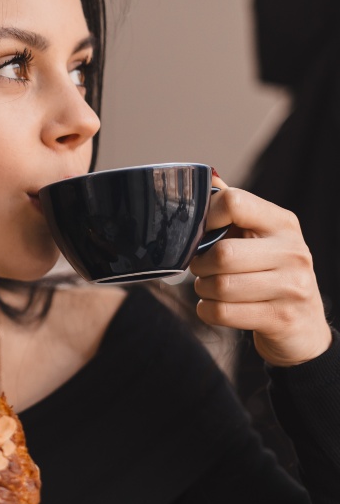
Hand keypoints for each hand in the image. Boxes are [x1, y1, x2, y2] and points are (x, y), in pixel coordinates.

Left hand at [189, 174, 331, 366]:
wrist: (302, 326)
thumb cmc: (270, 274)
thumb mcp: (260, 238)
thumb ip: (235, 210)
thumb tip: (208, 177)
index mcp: (283, 223)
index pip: (234, 202)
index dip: (206, 218)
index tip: (202, 233)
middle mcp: (293, 251)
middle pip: (222, 254)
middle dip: (200, 265)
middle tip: (203, 269)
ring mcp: (292, 286)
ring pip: (219, 286)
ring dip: (203, 289)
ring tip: (211, 288)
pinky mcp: (281, 317)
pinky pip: (221, 312)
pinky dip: (206, 310)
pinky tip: (215, 306)